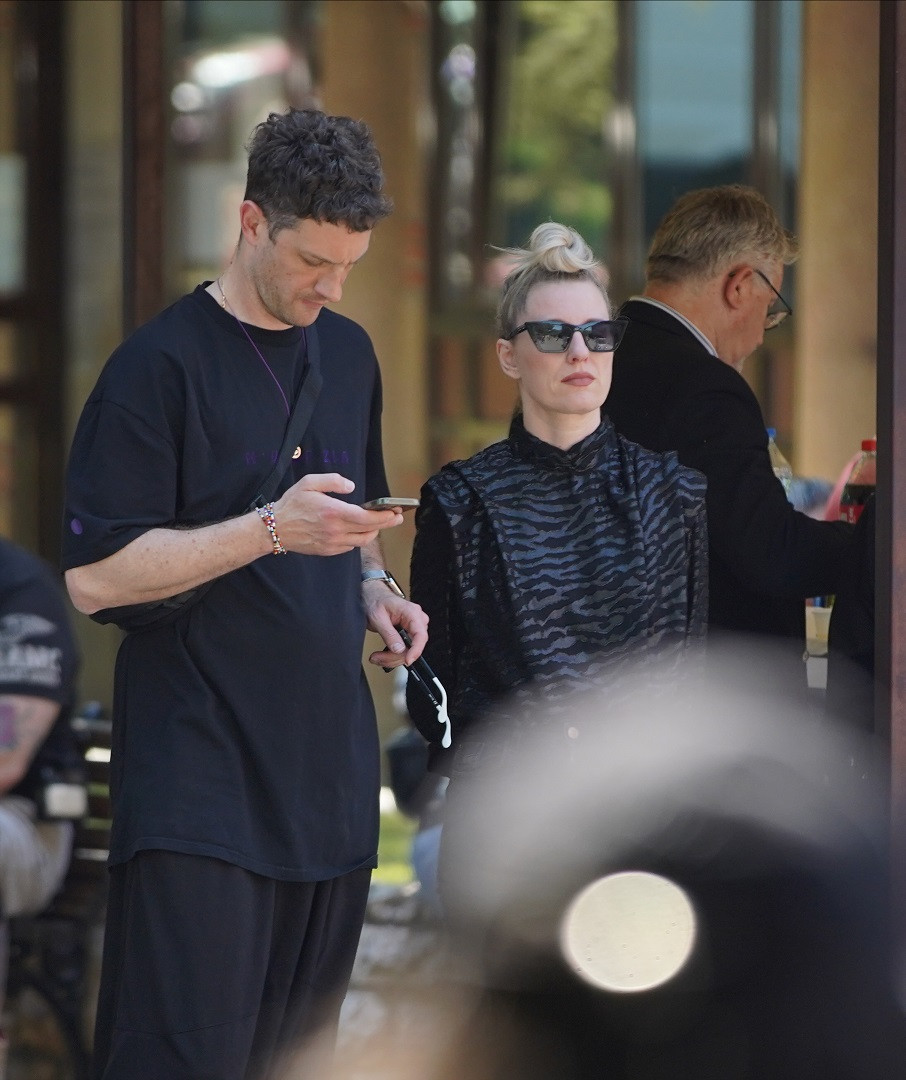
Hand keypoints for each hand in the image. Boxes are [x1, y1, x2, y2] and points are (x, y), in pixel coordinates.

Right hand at [270, 474, 402, 555]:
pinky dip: (358, 538)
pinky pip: (350, 546)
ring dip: (373, 532)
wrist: (275, 529)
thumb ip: (333, 481)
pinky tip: (359, 529)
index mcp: (333, 512)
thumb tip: (351, 486)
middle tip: (397, 517)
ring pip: (362, 540)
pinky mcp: (329, 551)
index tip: (396, 512)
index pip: (367, 518)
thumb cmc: (292, 504)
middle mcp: (335, 530)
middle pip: (369, 530)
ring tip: (379, 523)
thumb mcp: (309, 483)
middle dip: (386, 524)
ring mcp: (332, 543)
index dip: (385, 516)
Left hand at [362, 586, 428, 668]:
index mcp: (411, 612)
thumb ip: (389, 634)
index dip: (416, 650)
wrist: (372, 596)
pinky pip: (405, 649)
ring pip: (408, 651)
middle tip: (378, 657)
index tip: (407, 660)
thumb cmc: (375, 601)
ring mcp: (413, 627)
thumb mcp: (378, 618)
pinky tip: (382, 655)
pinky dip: (393, 655)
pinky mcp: (408, 633)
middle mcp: (416, 620)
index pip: (420, 635)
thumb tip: (399, 649)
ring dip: (392, 658)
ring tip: (376, 657)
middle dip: (395, 656)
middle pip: (413, 646)